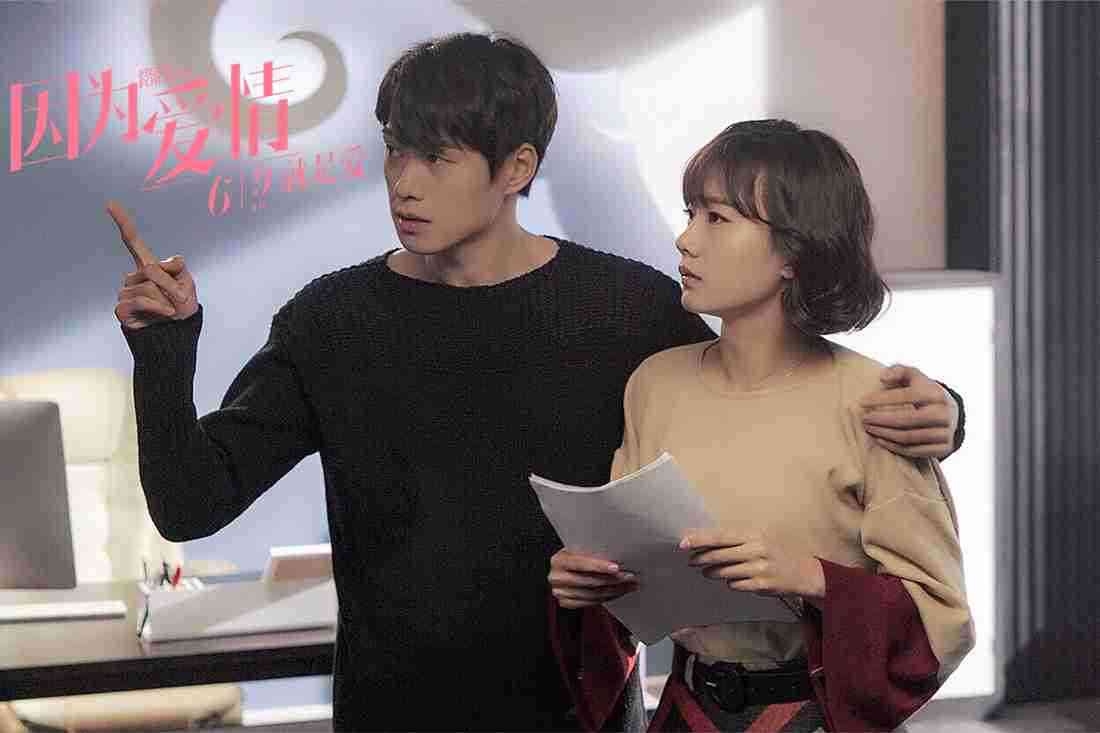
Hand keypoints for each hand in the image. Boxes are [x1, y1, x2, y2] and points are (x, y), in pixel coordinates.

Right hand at [107, 201, 198, 329]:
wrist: (178, 332)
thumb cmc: (182, 305)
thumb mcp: (187, 282)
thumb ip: (176, 267)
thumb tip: (158, 264)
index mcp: (148, 266)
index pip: (132, 241)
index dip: (123, 222)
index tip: (110, 203)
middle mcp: (133, 277)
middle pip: (151, 270)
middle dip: (172, 285)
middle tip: (180, 299)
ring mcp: (125, 292)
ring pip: (148, 287)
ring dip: (167, 300)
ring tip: (169, 309)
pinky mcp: (121, 309)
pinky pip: (142, 301)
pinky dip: (159, 308)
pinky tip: (164, 315)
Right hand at [549, 549, 639, 608]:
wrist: (563, 569)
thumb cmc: (575, 556)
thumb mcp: (579, 550)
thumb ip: (593, 553)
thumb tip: (618, 556)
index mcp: (559, 560)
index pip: (581, 563)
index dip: (599, 566)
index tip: (616, 568)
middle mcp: (556, 577)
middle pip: (590, 581)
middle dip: (613, 580)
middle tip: (630, 577)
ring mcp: (559, 592)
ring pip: (593, 594)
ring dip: (614, 590)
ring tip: (629, 585)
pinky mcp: (565, 602)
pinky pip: (590, 603)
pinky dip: (607, 598)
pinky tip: (618, 592)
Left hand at [680, 530, 824, 600]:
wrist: (807, 572)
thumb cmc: (779, 552)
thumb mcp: (761, 538)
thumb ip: (737, 540)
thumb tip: (706, 542)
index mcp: (755, 534)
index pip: (721, 536)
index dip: (699, 539)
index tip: (682, 542)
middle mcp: (757, 549)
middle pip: (719, 555)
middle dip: (701, 559)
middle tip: (691, 561)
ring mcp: (760, 568)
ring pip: (725, 572)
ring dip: (712, 572)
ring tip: (707, 572)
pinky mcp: (763, 585)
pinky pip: (736, 585)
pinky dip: (731, 583)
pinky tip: (731, 581)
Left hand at [859, 364, 958, 458]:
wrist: (951, 414)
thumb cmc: (924, 392)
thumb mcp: (915, 377)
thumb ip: (899, 371)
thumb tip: (883, 377)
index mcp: (936, 394)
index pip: (906, 396)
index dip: (881, 399)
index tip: (861, 402)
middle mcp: (943, 414)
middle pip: (906, 420)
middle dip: (881, 420)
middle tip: (864, 419)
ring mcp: (945, 433)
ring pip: (908, 437)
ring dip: (884, 434)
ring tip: (869, 428)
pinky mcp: (944, 448)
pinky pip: (914, 451)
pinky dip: (894, 447)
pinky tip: (879, 439)